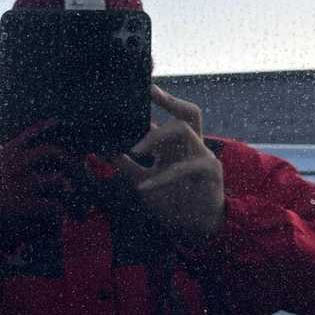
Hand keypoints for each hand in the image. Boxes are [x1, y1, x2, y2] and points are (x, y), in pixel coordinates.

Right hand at [0, 122, 80, 247]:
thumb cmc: (0, 195)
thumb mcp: (2, 172)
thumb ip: (19, 159)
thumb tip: (52, 151)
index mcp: (4, 155)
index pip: (27, 135)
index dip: (44, 127)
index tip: (57, 122)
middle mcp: (9, 167)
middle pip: (49, 152)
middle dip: (68, 159)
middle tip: (77, 166)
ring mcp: (15, 185)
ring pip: (56, 179)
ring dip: (66, 187)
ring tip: (68, 192)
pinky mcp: (20, 205)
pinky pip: (53, 203)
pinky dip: (59, 209)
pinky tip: (58, 213)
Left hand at [113, 86, 224, 244]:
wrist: (196, 229)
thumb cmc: (174, 202)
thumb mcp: (144, 181)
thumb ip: (128, 167)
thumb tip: (105, 151)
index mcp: (178, 145)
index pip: (174, 114)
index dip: (163, 98)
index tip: (146, 85)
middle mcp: (192, 145)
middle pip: (187, 113)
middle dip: (169, 100)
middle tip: (149, 92)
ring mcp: (203, 156)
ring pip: (183, 130)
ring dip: (156, 137)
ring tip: (134, 151)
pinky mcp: (209, 173)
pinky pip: (184, 167)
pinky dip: (163, 177)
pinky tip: (144, 187)